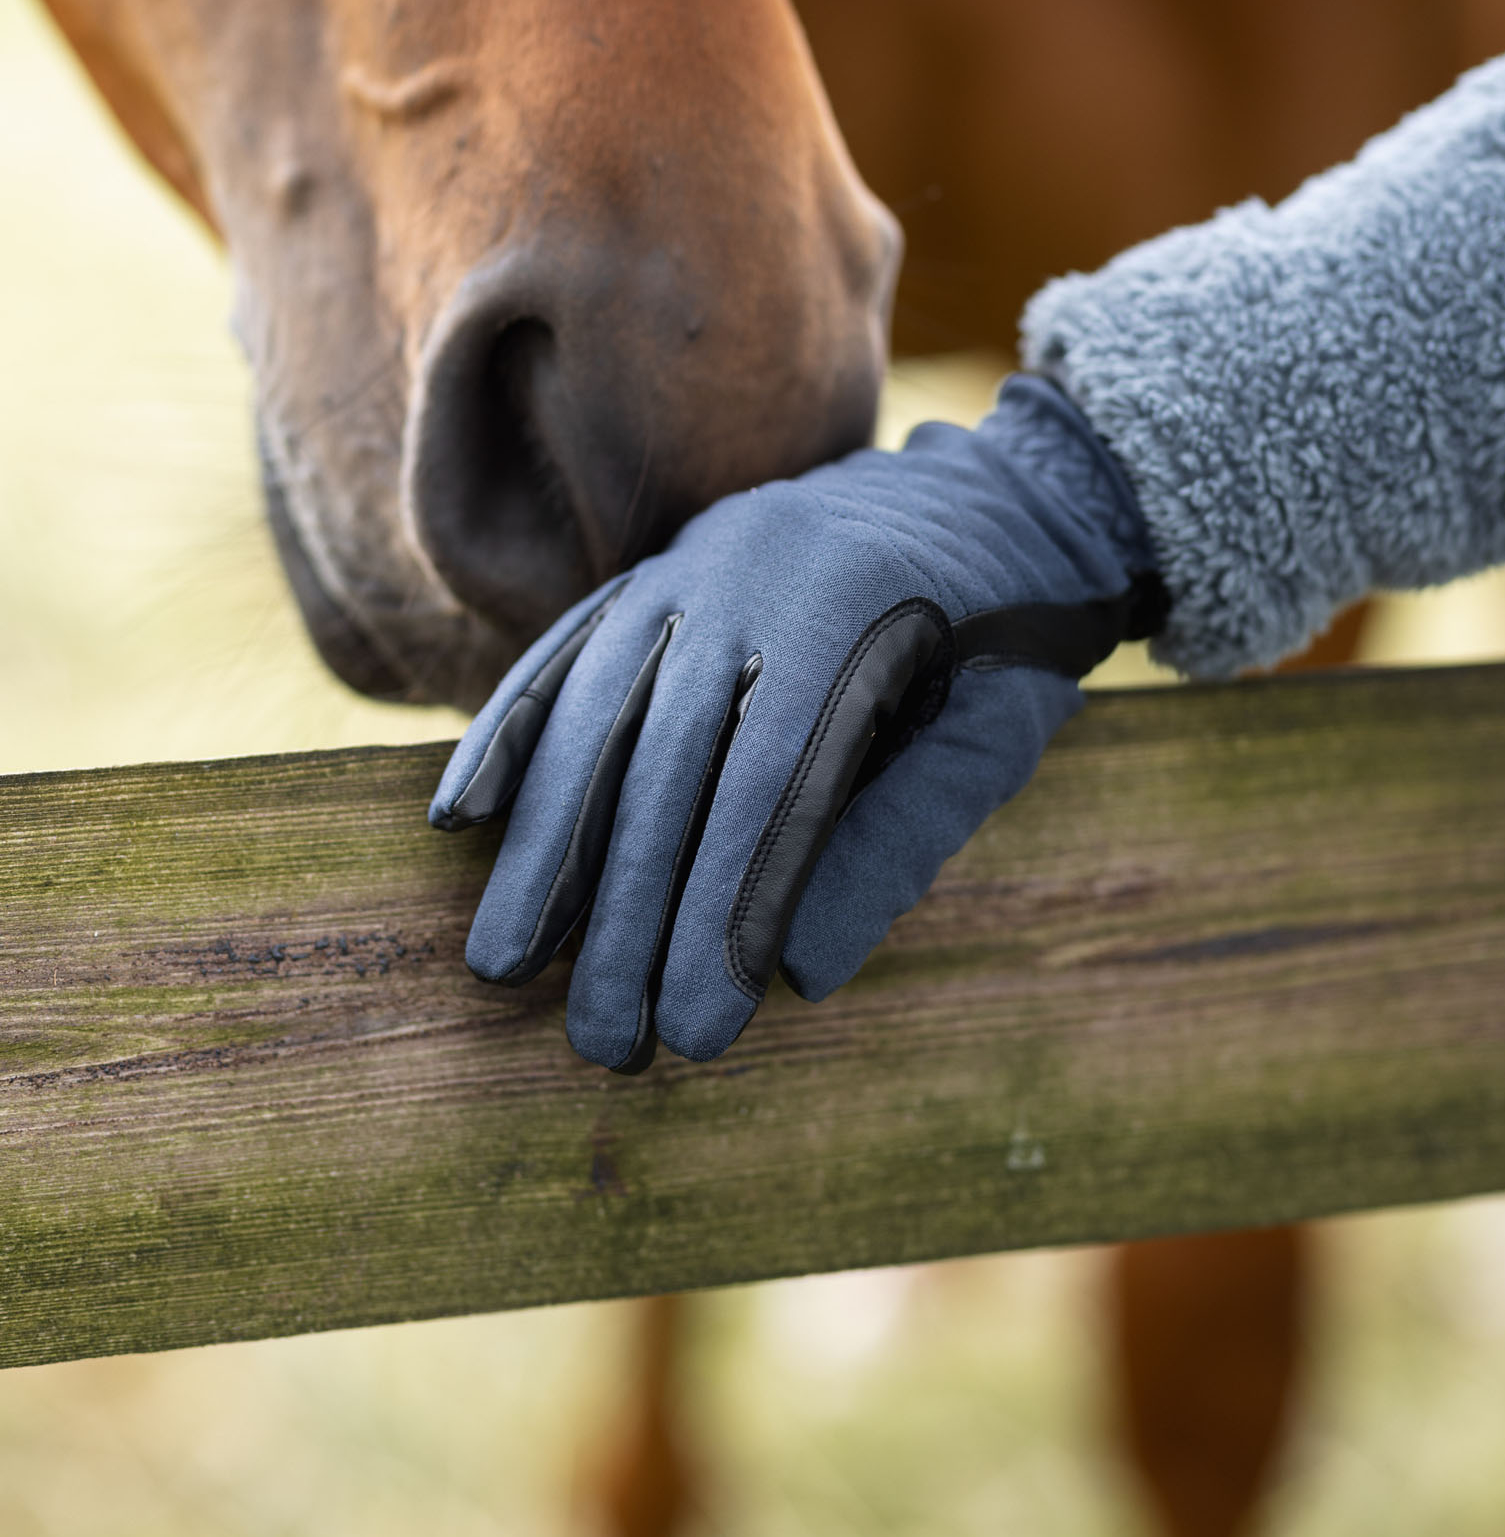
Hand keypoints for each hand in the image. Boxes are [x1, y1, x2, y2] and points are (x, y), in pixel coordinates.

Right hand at [430, 374, 1164, 1069]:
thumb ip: (904, 841)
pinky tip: (463, 820)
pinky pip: (568, 651)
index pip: (770, 785)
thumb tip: (799, 974)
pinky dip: (511, 733)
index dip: (723, 912)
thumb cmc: (1010, 640)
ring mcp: (693, 560)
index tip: (695, 1033)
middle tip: (601, 1044)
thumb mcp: (997, 737)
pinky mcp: (657, 570)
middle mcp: (752, 568)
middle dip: (622, 911)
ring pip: (595, 708)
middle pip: (664, 759)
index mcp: (853, 605)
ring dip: (545, 844)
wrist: (994, 492)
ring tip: (504, 966)